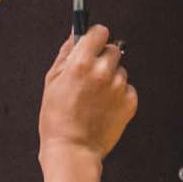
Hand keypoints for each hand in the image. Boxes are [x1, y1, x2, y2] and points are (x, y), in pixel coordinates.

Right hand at [41, 26, 137, 159]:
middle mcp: (103, 71)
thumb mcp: (52, 81)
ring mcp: (119, 87)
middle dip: (103, 58)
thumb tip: (75, 35)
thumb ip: (66, 54)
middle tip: (90, 76)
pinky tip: (103, 107)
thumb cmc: (57, 117)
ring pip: (120, 70)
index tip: (92, 43)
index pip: (99, 32)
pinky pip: (127, 88)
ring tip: (95, 97)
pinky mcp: (130, 101)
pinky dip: (118, 94)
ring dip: (110, 77)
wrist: (73, 149)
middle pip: (113, 49)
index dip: (94, 37)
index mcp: (81, 63)